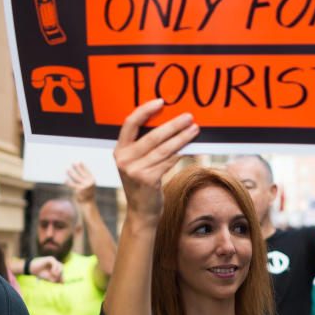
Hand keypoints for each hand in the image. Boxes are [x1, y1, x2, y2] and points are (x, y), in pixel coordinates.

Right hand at [28, 256, 63, 282]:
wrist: (32, 269)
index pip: (61, 272)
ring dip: (58, 272)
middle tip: (56, 279)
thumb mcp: (49, 278)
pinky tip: (52, 272)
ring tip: (54, 275)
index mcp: (55, 267)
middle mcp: (55, 263)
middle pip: (62, 268)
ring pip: (60, 265)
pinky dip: (55, 268)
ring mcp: (53, 260)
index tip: (60, 282)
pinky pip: (55, 263)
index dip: (61, 277)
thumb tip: (63, 282)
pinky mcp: (50, 258)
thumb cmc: (40, 273)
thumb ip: (56, 280)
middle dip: (60, 275)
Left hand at [66, 162, 95, 203]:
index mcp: (92, 180)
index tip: (80, 162)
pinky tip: (65, 180)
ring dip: (71, 173)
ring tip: (67, 170)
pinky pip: (73, 185)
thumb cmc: (87, 194)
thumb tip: (77, 171)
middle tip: (72, 163)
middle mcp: (89, 182)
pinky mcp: (79, 190)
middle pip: (81, 173)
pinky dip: (69, 183)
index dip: (84, 167)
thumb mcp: (89, 186)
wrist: (87, 204)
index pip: (88, 172)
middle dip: (77, 168)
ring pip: (76, 178)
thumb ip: (85, 180)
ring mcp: (84, 186)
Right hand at [113, 99, 198, 223]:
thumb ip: (144, 146)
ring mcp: (134, 170)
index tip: (161, 102)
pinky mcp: (148, 179)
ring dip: (182, 138)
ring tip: (195, 130)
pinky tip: (190, 147)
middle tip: (188, 117)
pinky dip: (181, 153)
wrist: (141, 212)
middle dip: (173, 125)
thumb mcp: (136, 163)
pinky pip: (169, 161)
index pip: (130, 123)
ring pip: (164, 148)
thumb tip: (168, 123)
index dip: (145, 110)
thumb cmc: (143, 184)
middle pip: (152, 135)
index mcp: (119, 150)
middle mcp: (124, 159)